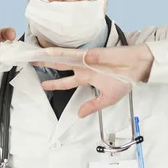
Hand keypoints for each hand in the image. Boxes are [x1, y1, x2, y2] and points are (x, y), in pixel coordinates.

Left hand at [33, 44, 154, 116]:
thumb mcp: (107, 99)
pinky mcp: (89, 54)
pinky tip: (49, 52)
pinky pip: (71, 53)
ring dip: (48, 58)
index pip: (66, 82)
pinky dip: (60, 53)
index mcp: (87, 78)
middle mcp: (84, 68)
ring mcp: (85, 60)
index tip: (43, 85)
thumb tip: (79, 115)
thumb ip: (92, 106)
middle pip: (60, 68)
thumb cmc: (125, 81)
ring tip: (35, 56)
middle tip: (31, 64)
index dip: (54, 84)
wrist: (136, 68)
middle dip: (46, 67)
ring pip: (62, 59)